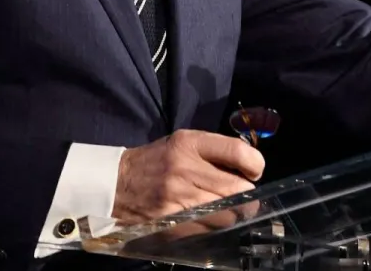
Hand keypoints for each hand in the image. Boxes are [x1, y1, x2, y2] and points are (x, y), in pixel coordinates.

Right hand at [114, 129, 265, 224]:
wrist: (115, 183)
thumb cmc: (157, 160)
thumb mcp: (183, 142)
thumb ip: (214, 150)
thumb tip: (249, 166)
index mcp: (190, 143)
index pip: (238, 151)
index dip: (255, 165)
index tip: (254, 172)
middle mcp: (185, 168)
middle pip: (236, 187)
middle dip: (246, 193)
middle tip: (242, 195)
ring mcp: (177, 197)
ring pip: (225, 212)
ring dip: (233, 212)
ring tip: (229, 208)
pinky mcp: (170, 221)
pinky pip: (207, 228)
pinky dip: (215, 226)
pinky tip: (211, 219)